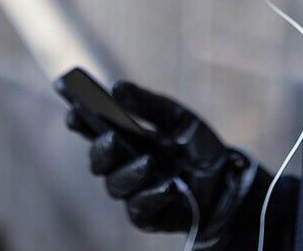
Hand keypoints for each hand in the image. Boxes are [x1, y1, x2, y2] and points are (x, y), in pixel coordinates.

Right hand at [62, 80, 258, 245]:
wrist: (227, 180)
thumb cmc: (198, 147)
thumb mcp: (177, 118)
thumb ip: (148, 104)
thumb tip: (115, 87)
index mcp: (127, 140)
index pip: (95, 131)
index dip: (81, 122)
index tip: (74, 111)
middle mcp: (125, 166)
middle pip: (98, 162)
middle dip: (101, 150)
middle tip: (112, 138)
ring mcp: (134, 191)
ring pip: (115, 186)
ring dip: (131, 173)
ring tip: (150, 162)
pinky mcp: (148, 215)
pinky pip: (139, 208)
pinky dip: (153, 195)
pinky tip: (169, 185)